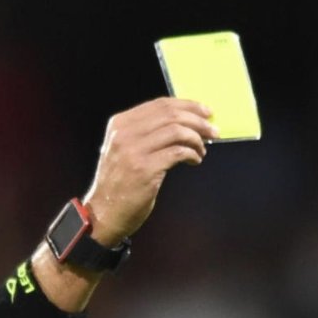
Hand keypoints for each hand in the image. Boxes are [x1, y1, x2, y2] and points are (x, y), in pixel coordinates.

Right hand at [81, 98, 216, 245]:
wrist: (104, 213)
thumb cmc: (120, 183)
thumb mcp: (124, 149)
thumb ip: (145, 133)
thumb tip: (183, 123)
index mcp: (120, 124)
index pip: (160, 104)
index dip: (187, 105)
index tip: (205, 111)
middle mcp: (125, 133)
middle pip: (170, 115)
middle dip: (198, 121)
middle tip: (213, 130)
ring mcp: (134, 151)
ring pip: (176, 131)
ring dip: (196, 139)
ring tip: (202, 149)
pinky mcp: (145, 169)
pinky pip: (178, 153)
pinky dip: (192, 154)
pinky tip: (195, 161)